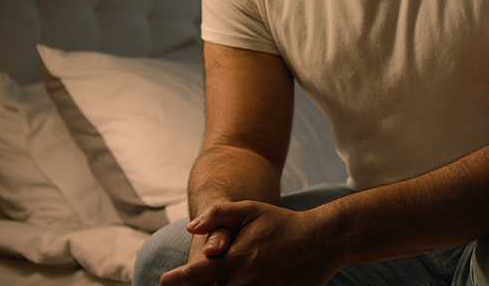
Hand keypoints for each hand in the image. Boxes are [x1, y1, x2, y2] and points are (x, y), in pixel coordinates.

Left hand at [160, 201, 336, 285]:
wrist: (322, 240)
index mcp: (235, 258)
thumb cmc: (283, 223)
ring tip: (215, 285)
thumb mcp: (251, 210)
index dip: (176, 281)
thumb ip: (219, 214)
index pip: (194, 276)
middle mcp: (245, 280)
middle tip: (190, 285)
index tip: (165, 281)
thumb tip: (190, 228)